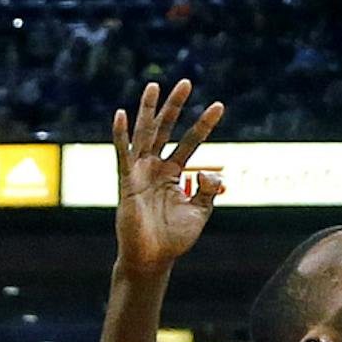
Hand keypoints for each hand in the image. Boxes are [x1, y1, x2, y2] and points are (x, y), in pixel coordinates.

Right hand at [112, 81, 225, 275]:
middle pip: (167, 129)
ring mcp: (140, 172)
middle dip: (176, 106)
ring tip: (154, 86)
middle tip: (187, 82)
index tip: (219, 105)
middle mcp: (156, 168)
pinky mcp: (126, 181)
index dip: (205, 124)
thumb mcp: (200, 212)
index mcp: (174, 174)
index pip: (192, 142)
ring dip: (149, 110)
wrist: (153, 258)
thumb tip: (210, 171)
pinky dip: (122, 134)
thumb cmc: (174, 238)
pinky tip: (122, 114)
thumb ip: (209, 189)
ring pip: (145, 134)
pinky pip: (123, 154)